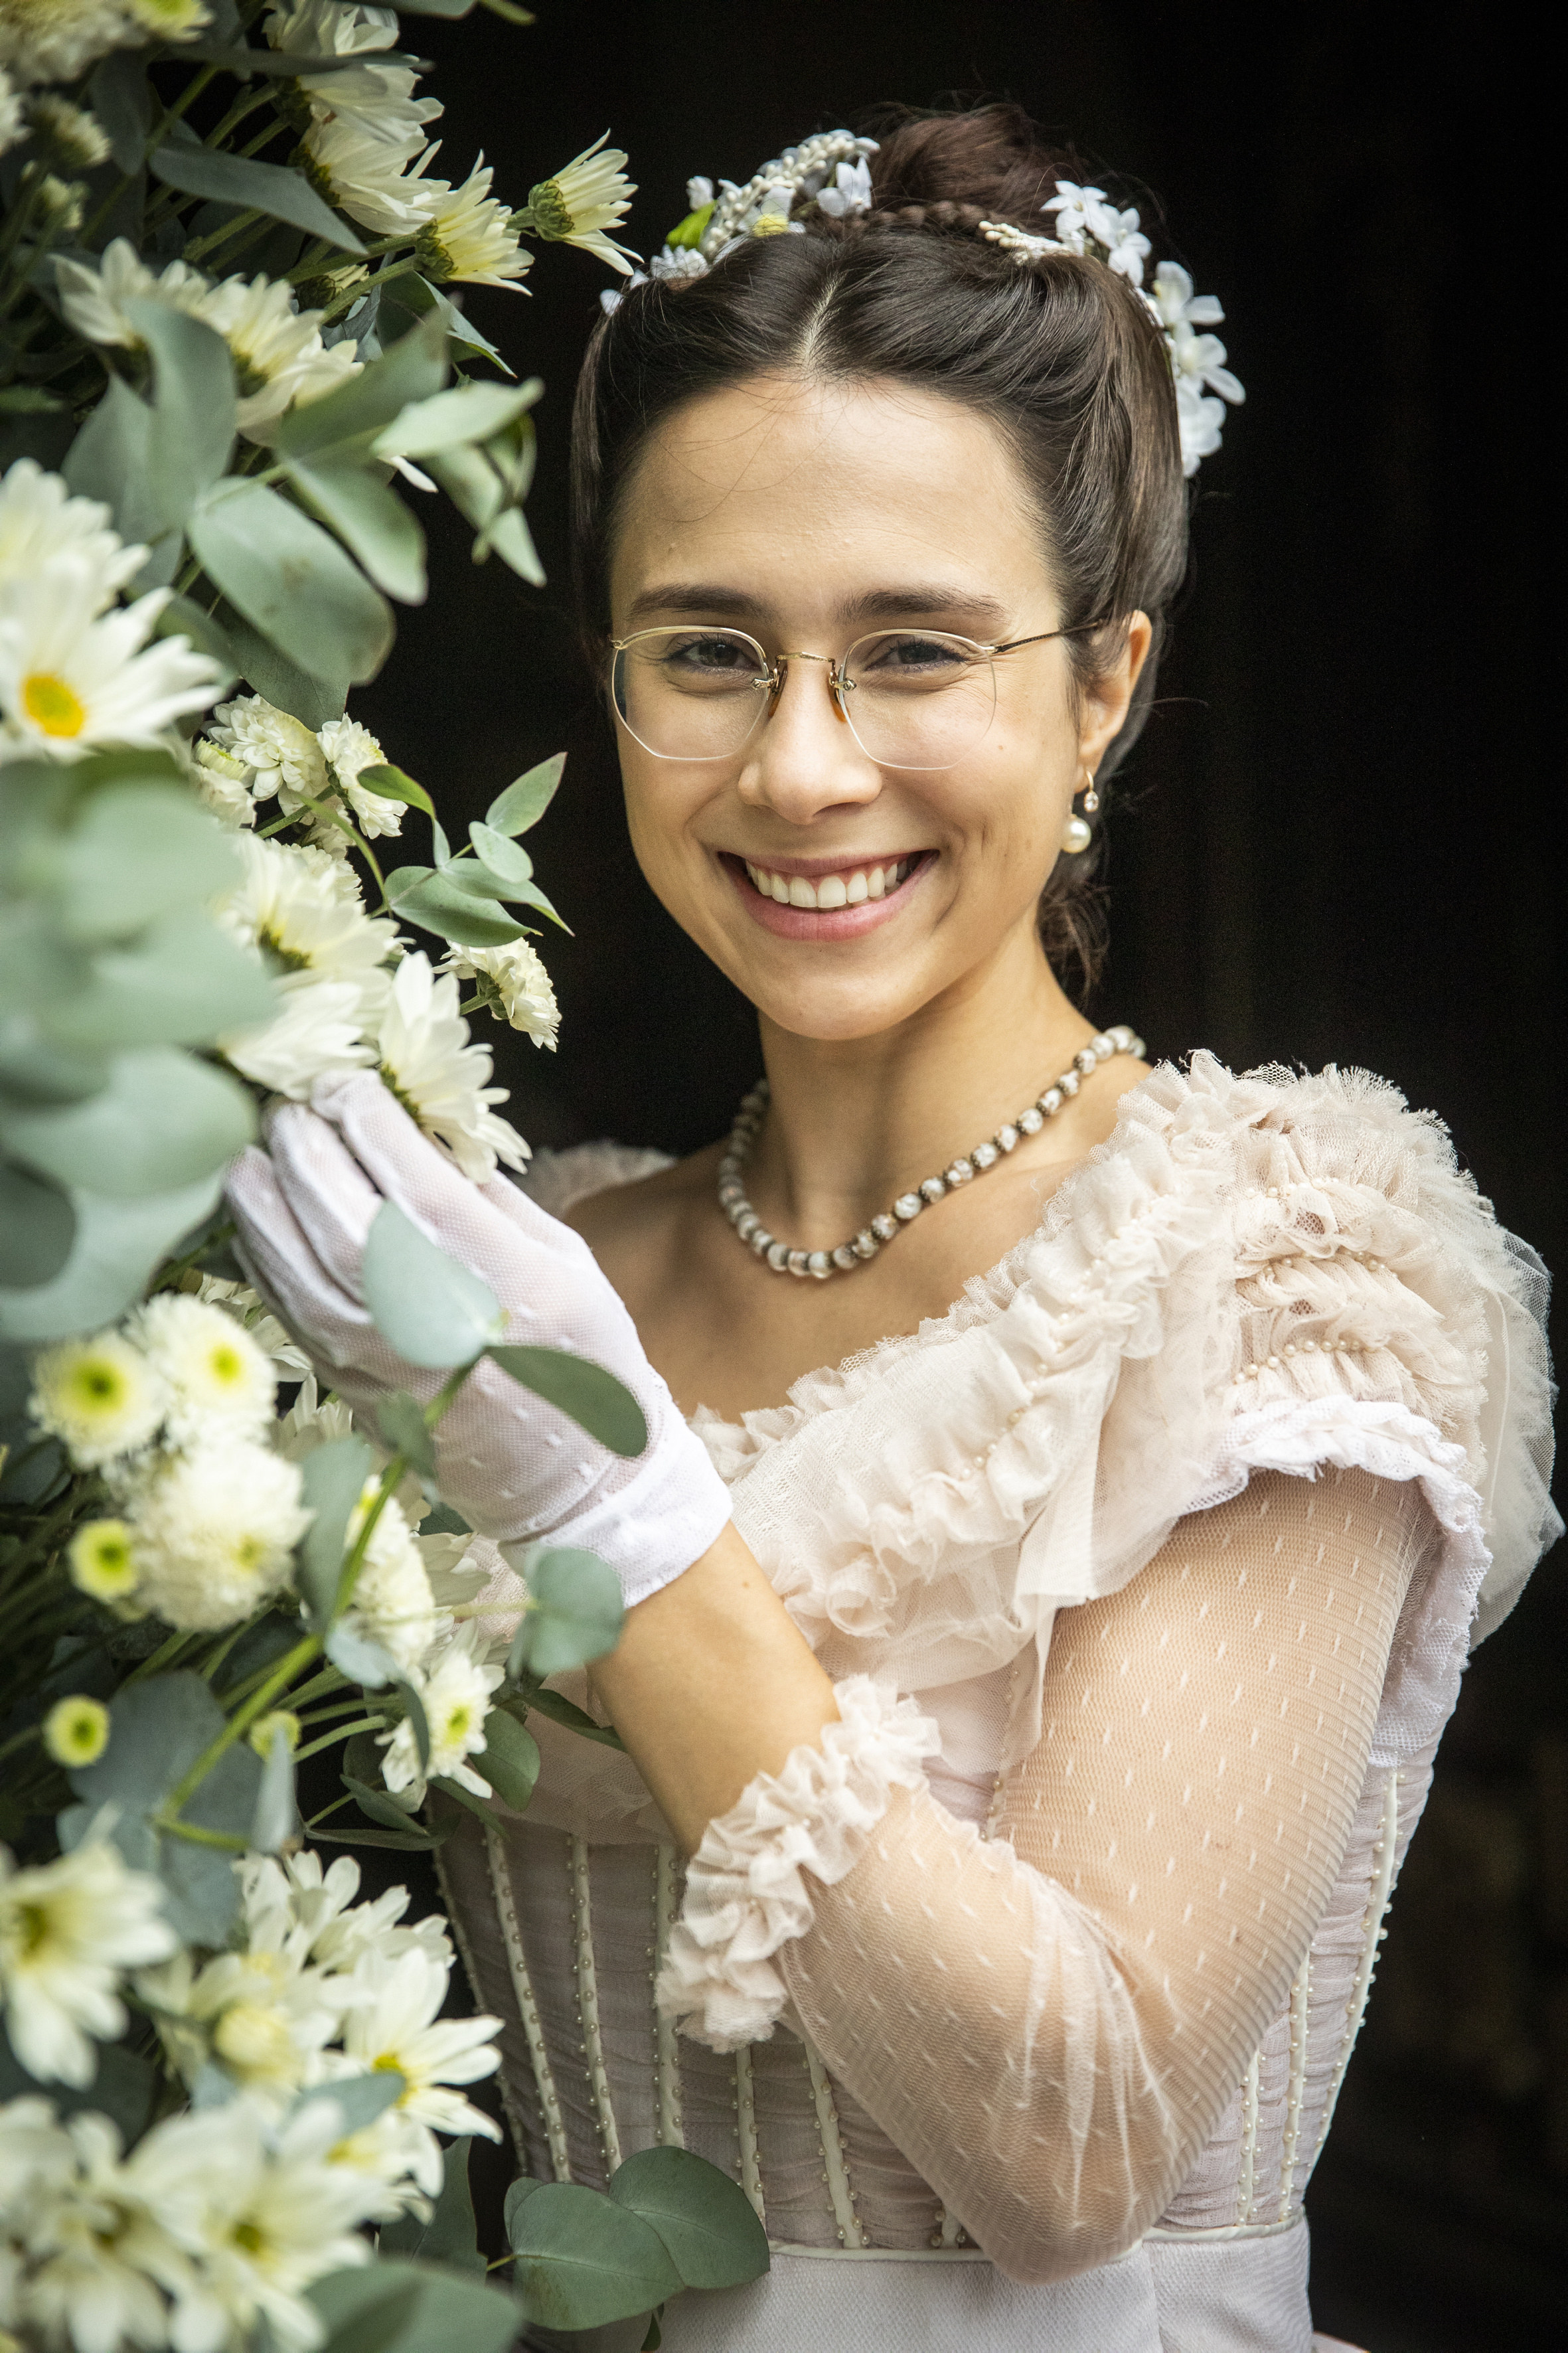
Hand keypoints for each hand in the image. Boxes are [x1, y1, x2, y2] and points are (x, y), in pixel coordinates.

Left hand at [224, 1072, 731, 1607]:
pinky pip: (280, 1300)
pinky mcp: (344, 1380)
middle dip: (302, 1136)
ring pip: (285, 1251)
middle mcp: (424, 1308)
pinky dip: (259, 1248)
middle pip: (330, 1201)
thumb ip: (488, 1192)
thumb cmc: (582, 1355)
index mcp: (496, 1268)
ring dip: (261, 1189)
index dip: (362, 1111)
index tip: (346, 1080)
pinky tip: (259, 1215)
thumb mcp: (564, 1256)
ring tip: (259, 1148)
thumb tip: (417, 1130)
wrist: (571, 1477)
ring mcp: (374, 1351)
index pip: (403, 1168)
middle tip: (295, 1103)